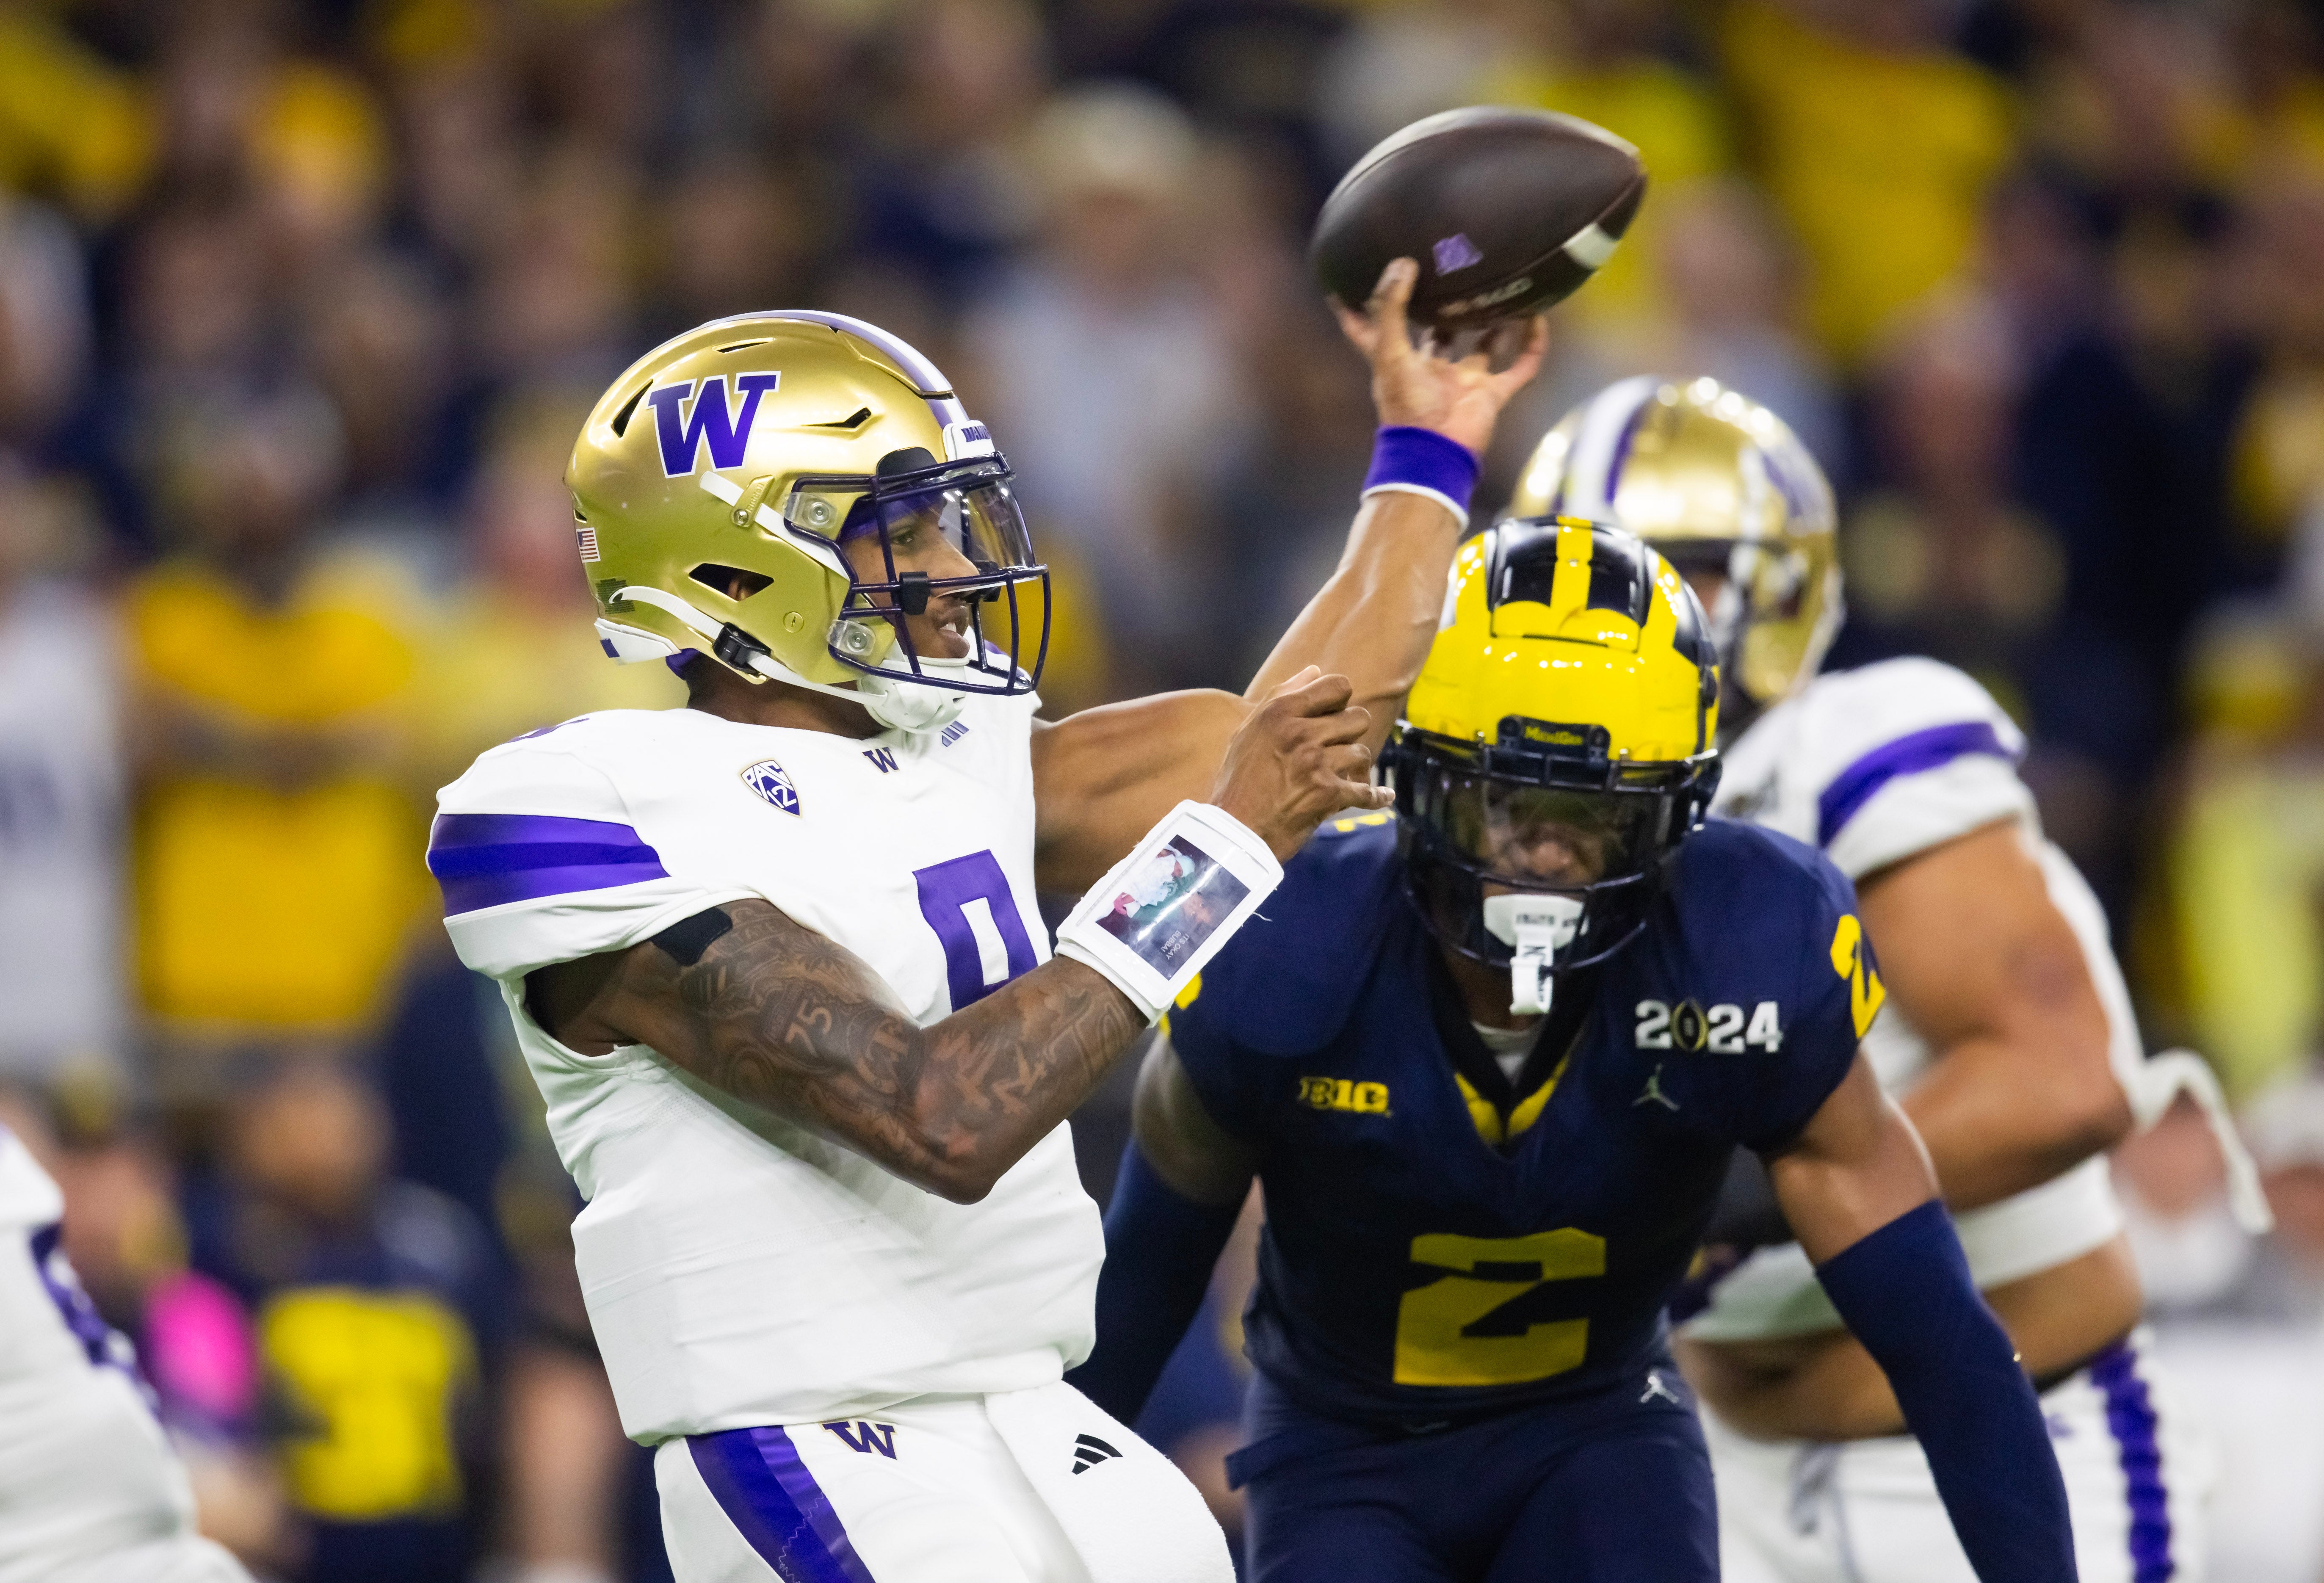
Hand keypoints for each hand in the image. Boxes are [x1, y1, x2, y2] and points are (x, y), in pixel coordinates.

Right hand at [1211, 666, 1391, 859]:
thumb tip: (1314, 670)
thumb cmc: (1238, 781)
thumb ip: (1281, 696)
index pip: (1337, 686)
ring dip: (1354, 767)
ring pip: (1362, 752)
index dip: (1340, 700)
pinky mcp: (1328, 794)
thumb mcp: (1249, 731)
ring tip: (1341, 775)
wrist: (1232, 832)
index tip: (1334, 713)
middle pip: (1357, 718)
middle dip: (1350, 734)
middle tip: (1337, 747)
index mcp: (1279, 712)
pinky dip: (1377, 796)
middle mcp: (1300, 733)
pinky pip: (1367, 791)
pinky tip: (1382, 796)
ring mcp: (1316, 764)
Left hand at [1333, 258, 1548, 456]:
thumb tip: (1401, 264)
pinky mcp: (1492, 395)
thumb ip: (1390, 308)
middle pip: (1439, 334)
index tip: (1357, 277)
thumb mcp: (1389, 352)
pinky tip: (1537, 318)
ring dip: (1495, 323)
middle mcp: (1431, 371)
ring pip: (1484, 345)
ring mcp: (1463, 382)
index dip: (1365, 305)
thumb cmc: (1406, 407)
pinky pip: (1520, 367)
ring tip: (1502, 290)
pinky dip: (1531, 345)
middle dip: (1448, 309)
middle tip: (1458, 274)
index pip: (1377, 329)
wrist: (1436, 453)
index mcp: (1399, 362)